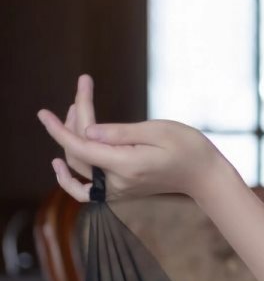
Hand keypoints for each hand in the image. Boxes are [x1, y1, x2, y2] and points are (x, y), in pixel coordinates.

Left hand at [36, 74, 219, 203]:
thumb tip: (86, 132)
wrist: (204, 176)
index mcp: (126, 165)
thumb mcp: (157, 130)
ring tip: (77, 110)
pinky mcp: (119, 191)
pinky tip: (59, 164)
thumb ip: (120, 133)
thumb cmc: (188, 147)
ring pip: (79, 166)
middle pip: (79, 152)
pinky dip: (69, 179)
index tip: (43, 113)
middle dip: (74, 119)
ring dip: (73, 137)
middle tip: (83, 89)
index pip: (81, 147)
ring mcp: (117, 190)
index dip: (58, 129)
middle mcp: (117, 182)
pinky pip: (85, 189)